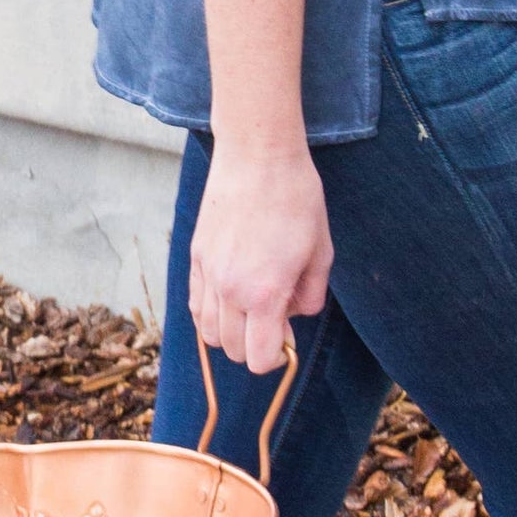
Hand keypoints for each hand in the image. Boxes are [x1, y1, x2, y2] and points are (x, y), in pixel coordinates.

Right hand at [189, 135, 331, 372]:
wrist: (257, 158)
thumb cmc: (296, 199)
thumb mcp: (321, 251)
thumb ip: (311, 294)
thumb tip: (297, 314)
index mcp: (265, 293)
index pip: (259, 358)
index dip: (276, 357)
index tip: (287, 337)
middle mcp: (230, 291)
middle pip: (232, 350)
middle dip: (254, 346)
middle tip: (274, 320)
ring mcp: (208, 276)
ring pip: (208, 333)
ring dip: (230, 332)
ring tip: (250, 309)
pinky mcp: (196, 259)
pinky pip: (195, 306)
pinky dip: (211, 313)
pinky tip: (230, 296)